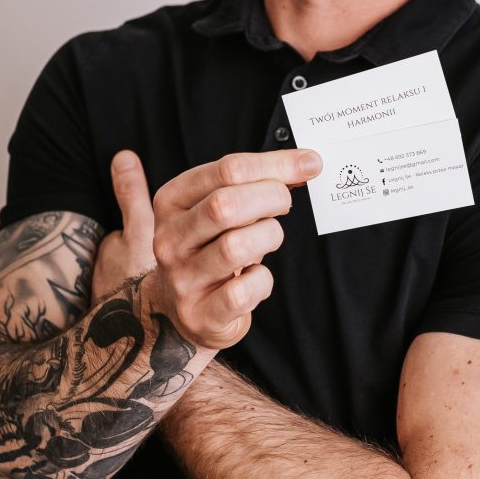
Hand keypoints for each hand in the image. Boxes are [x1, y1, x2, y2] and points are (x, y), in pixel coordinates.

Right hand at [100, 148, 321, 351]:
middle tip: (284, 203)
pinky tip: (256, 277)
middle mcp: (170, 238)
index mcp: (172, 200)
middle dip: (272, 198)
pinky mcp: (199, 314)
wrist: (184, 309)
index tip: (309, 164)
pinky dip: (262, 281)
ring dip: (268, 237)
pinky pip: (243, 291)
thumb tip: (305, 164)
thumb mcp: (219, 206)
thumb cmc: (212, 247)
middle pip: (225, 205)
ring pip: (236, 247)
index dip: (276, 165)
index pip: (226, 169)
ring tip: (268, 238)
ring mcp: (181, 278)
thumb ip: (254, 181)